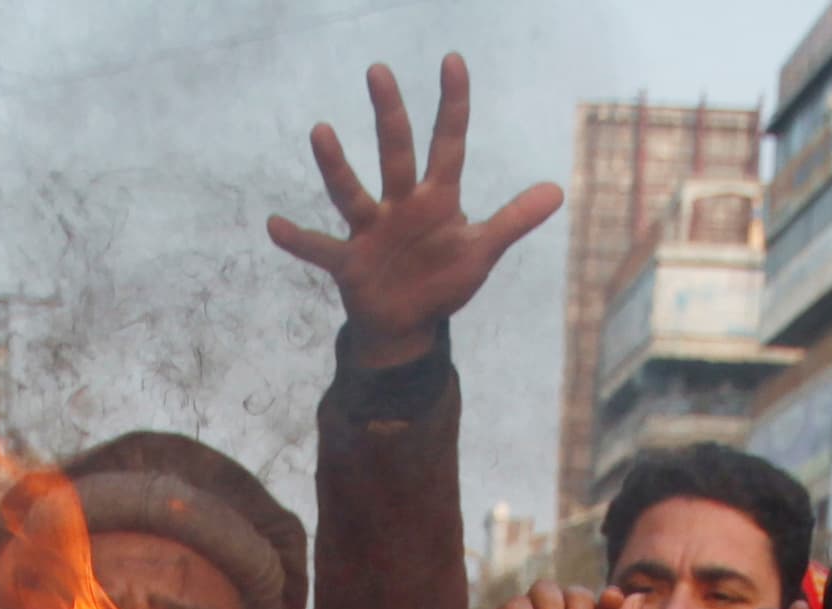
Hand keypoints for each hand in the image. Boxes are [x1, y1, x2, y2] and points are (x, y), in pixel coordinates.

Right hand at [267, 54, 562, 368]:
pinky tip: (274, 225)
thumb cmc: (442, 281)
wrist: (407, 324)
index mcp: (436, 198)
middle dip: (390, 113)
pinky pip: (320, 248)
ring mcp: (372, 230)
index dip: (453, 104)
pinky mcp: (350, 262)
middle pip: (396, 152)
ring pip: (353, 192)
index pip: (448, 143)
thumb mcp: (481, 252)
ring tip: (321, 131)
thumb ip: (513, 221)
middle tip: (379, 70)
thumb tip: (557, 190)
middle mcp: (401, 204)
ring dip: (336, 166)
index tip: (452, 60)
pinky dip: (298, 240)